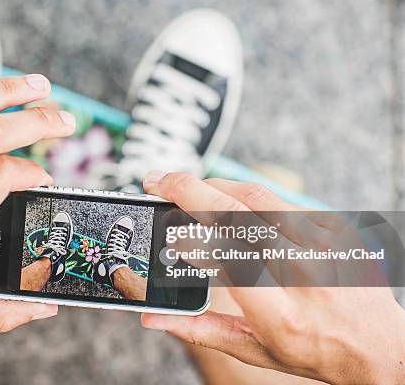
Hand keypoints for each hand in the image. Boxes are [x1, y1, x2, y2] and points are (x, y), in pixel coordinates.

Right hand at [140, 171, 404, 384]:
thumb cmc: (315, 351)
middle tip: (157, 180)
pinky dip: (243, 195)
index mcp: (280, 312)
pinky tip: (224, 199)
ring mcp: (323, 243)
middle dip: (190, 190)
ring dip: (213, 184)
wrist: (380, 345)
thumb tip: (152, 317)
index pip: (227, 258)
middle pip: (239, 214)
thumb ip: (199, 328)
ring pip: (257, 196)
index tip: (165, 232)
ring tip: (184, 184)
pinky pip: (278, 200)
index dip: (191, 238)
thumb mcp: (254, 350)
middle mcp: (305, 272)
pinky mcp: (332, 226)